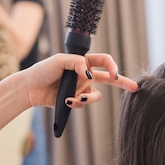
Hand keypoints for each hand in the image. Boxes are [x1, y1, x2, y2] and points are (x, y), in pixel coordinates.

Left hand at [22, 53, 138, 108]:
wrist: (30, 88)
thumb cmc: (42, 70)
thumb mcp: (59, 61)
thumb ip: (77, 63)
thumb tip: (89, 74)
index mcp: (83, 62)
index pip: (104, 61)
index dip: (111, 66)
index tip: (113, 74)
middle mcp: (85, 75)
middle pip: (109, 79)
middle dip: (123, 83)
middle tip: (135, 88)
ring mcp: (81, 88)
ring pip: (95, 95)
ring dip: (89, 98)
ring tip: (77, 98)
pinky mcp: (76, 100)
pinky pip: (84, 103)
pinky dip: (77, 103)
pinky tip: (66, 101)